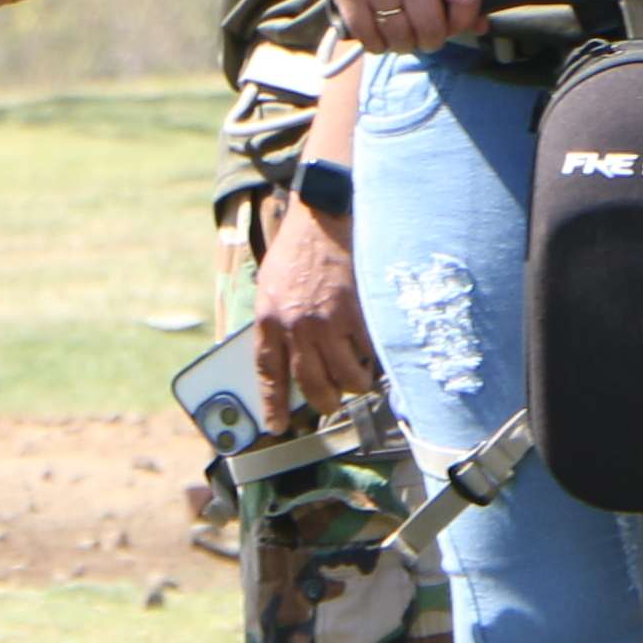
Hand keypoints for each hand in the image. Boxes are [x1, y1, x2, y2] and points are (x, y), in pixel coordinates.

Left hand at [252, 188, 378, 422]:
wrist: (323, 218)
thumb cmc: (298, 250)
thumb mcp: (269, 287)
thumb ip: (275, 323)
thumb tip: (284, 357)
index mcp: (269, 319)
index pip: (269, 374)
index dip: (273, 404)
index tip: (277, 425)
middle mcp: (297, 326)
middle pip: (312, 384)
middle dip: (323, 401)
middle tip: (330, 403)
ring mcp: (329, 321)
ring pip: (346, 376)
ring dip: (353, 384)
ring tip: (357, 379)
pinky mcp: (358, 313)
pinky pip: (369, 353)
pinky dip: (374, 360)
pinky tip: (374, 355)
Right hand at [311, 0, 477, 53]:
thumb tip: (481, 27)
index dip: (463, 21)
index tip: (454, 25)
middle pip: (431, 27)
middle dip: (431, 40)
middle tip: (425, 38)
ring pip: (400, 37)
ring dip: (404, 45)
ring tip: (402, 38)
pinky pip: (369, 37)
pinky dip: (377, 45)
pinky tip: (379, 38)